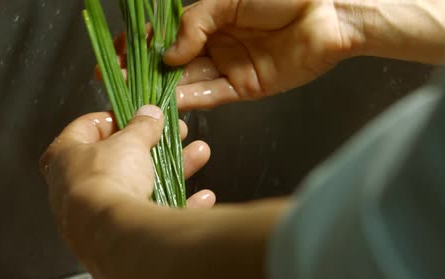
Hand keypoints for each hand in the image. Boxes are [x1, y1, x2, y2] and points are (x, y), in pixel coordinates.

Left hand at [40, 106, 214, 278]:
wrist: (114, 236)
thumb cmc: (109, 178)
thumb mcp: (130, 142)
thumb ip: (141, 126)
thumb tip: (149, 112)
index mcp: (65, 158)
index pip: (85, 128)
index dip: (115, 117)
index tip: (139, 113)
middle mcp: (75, 189)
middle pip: (119, 159)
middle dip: (153, 145)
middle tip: (176, 132)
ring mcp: (98, 217)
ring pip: (140, 187)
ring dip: (173, 170)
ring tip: (199, 154)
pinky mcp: (121, 239)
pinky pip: (151, 217)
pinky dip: (177, 206)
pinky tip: (203, 198)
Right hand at [108, 0, 357, 110]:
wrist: (330, 12)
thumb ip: (196, 22)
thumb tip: (168, 51)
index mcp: (211, 19)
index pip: (168, 34)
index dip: (142, 43)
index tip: (115, 52)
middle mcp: (217, 45)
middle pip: (175, 62)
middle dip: (146, 70)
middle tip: (118, 79)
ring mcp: (230, 68)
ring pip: (190, 81)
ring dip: (164, 88)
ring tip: (138, 93)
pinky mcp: (246, 88)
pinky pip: (213, 95)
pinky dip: (192, 98)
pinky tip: (171, 100)